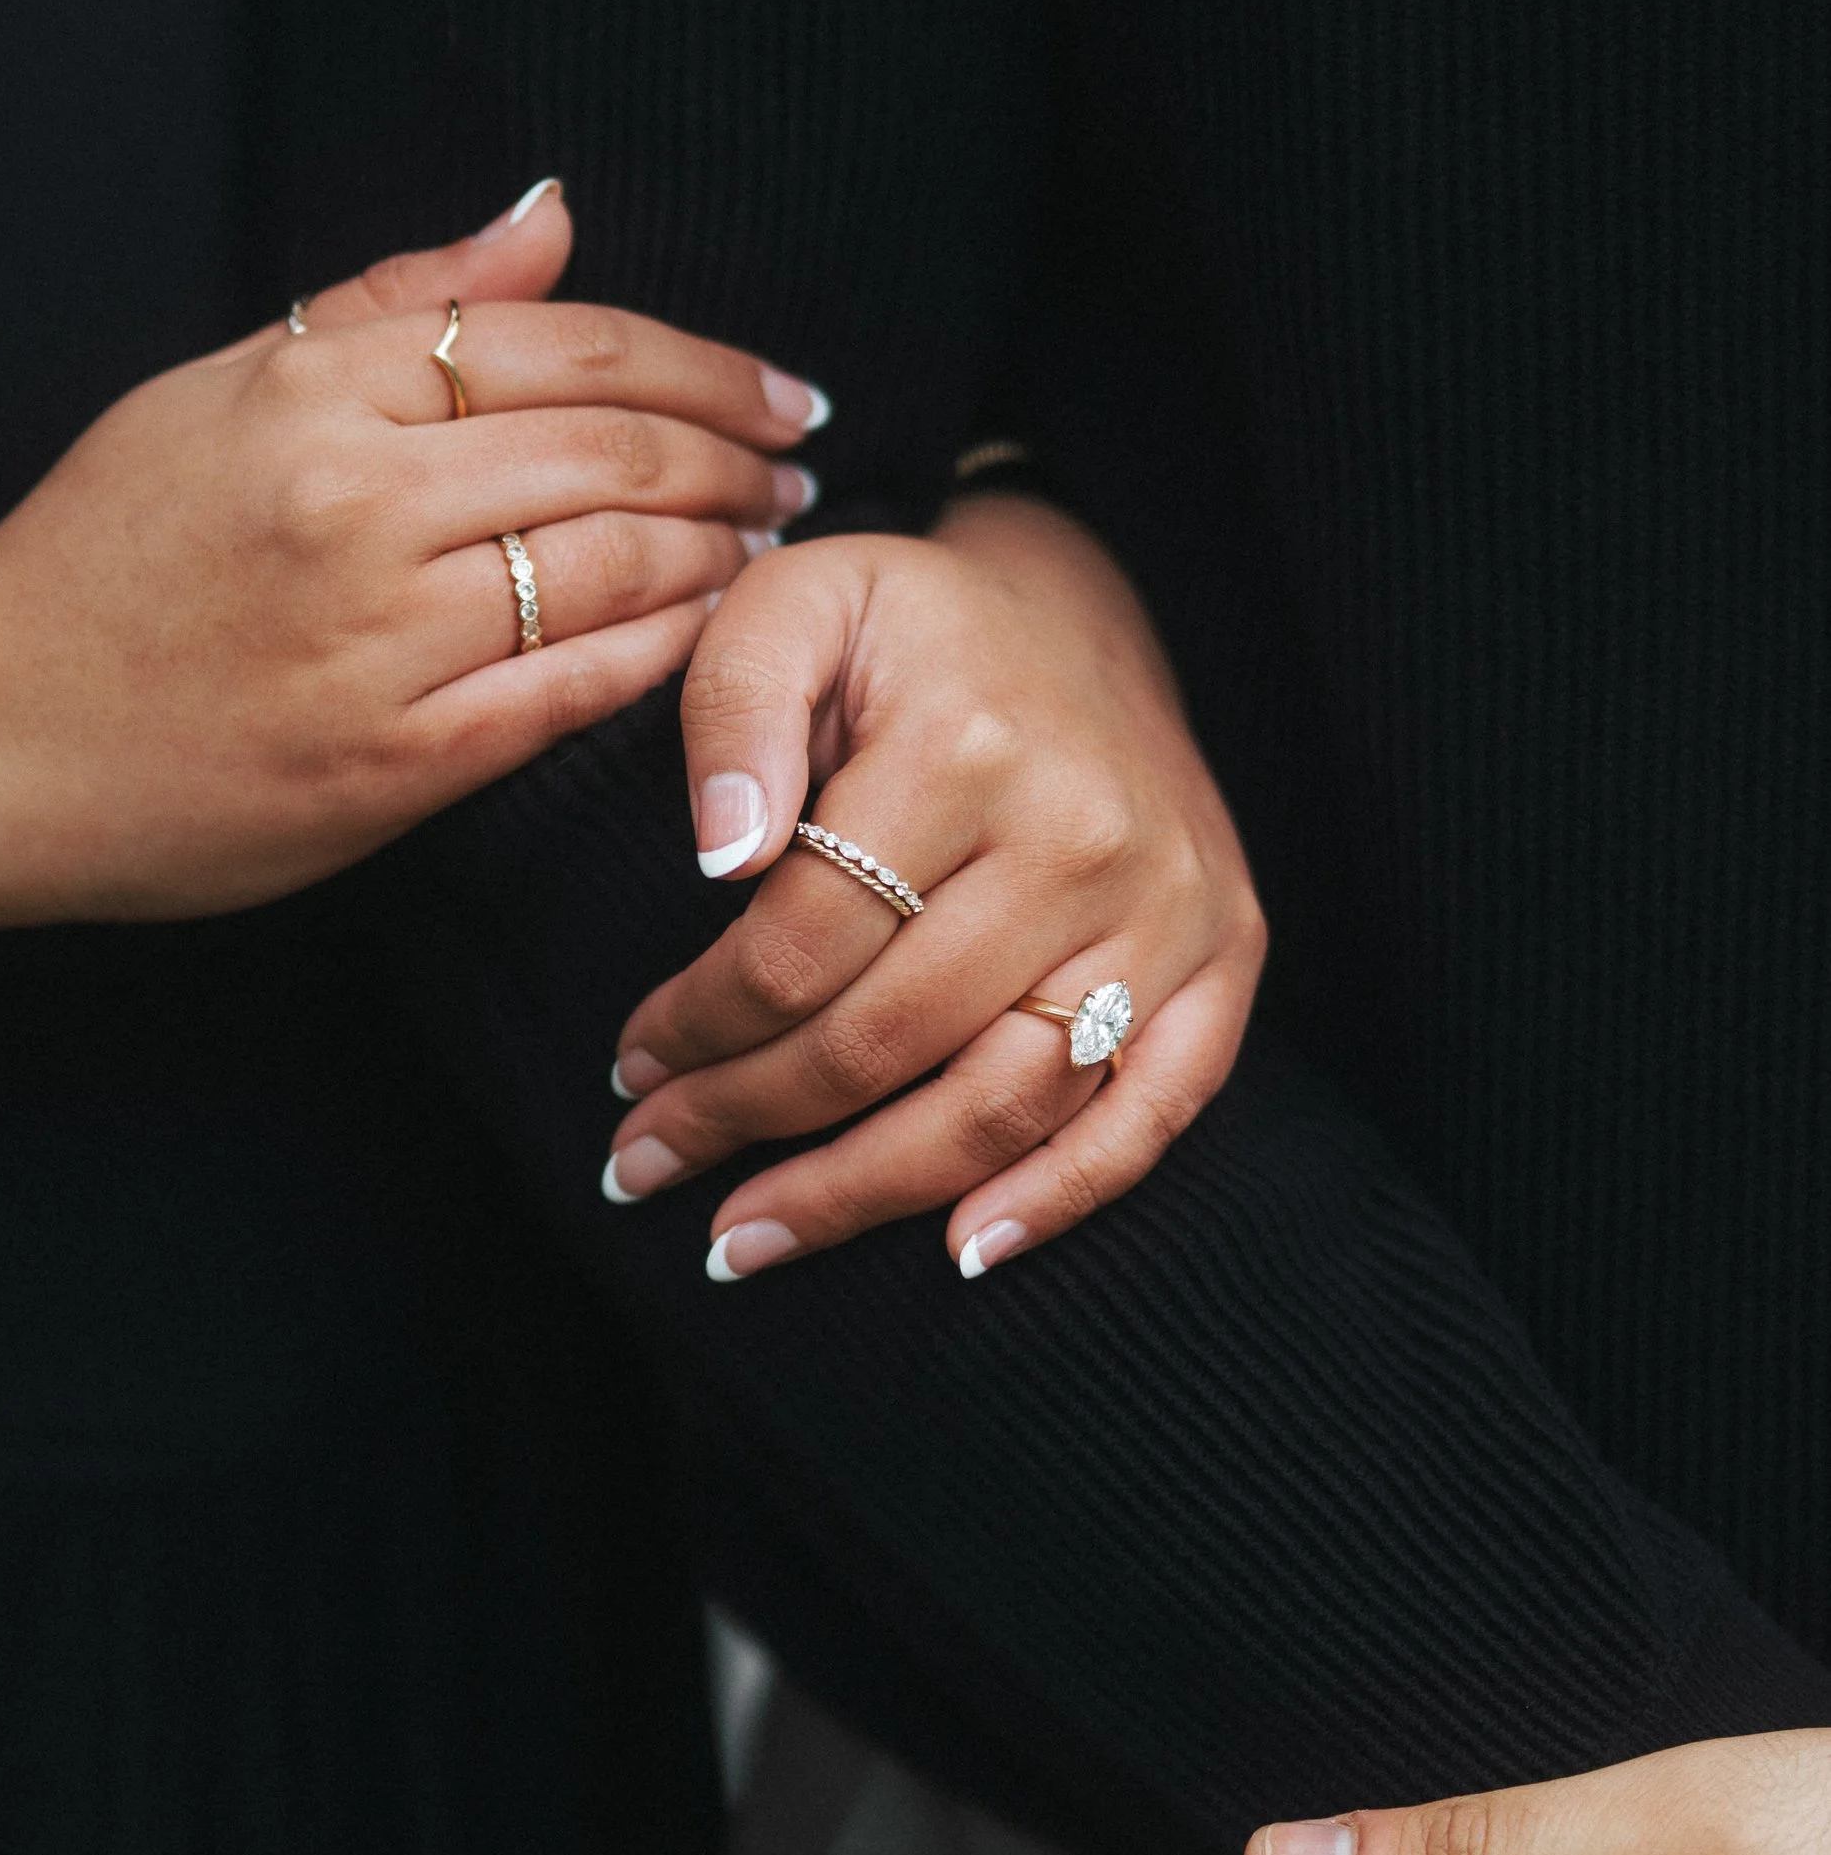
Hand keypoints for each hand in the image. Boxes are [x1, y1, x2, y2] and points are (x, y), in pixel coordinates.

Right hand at [0, 185, 821, 940]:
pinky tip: (711, 641)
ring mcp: (372, 642)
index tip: (778, 389)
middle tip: (800, 467)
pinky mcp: (385, 765)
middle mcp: (350, 505)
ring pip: (610, 570)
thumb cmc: (96, 557)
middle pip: (610, 452)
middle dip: (736, 455)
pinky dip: (663, 659)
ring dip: (718, 554)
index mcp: (309, 392)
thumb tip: (551, 213)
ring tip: (770, 547)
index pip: (562, 345)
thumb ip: (386, 303)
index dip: (701, 364)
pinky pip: (570, 695)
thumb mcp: (213, 391)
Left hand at [602, 493, 1264, 1278]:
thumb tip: (721, 858)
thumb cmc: (908, 629)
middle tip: (646, 1164)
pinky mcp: (1225, 957)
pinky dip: (1059, 1198)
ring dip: (864, 1192)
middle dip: (745, 1120)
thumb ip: (733, 709)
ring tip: (746, 1239)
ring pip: (1005, 1101)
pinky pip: (1151, 1112)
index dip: (697, 1025)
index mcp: (965, 748)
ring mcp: (1167, 907)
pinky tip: (958, 1251)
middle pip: (889, 1038)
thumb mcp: (793, 603)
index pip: (800, 944)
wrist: (1079, 615)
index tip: (629, 1066)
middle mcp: (1083, 837)